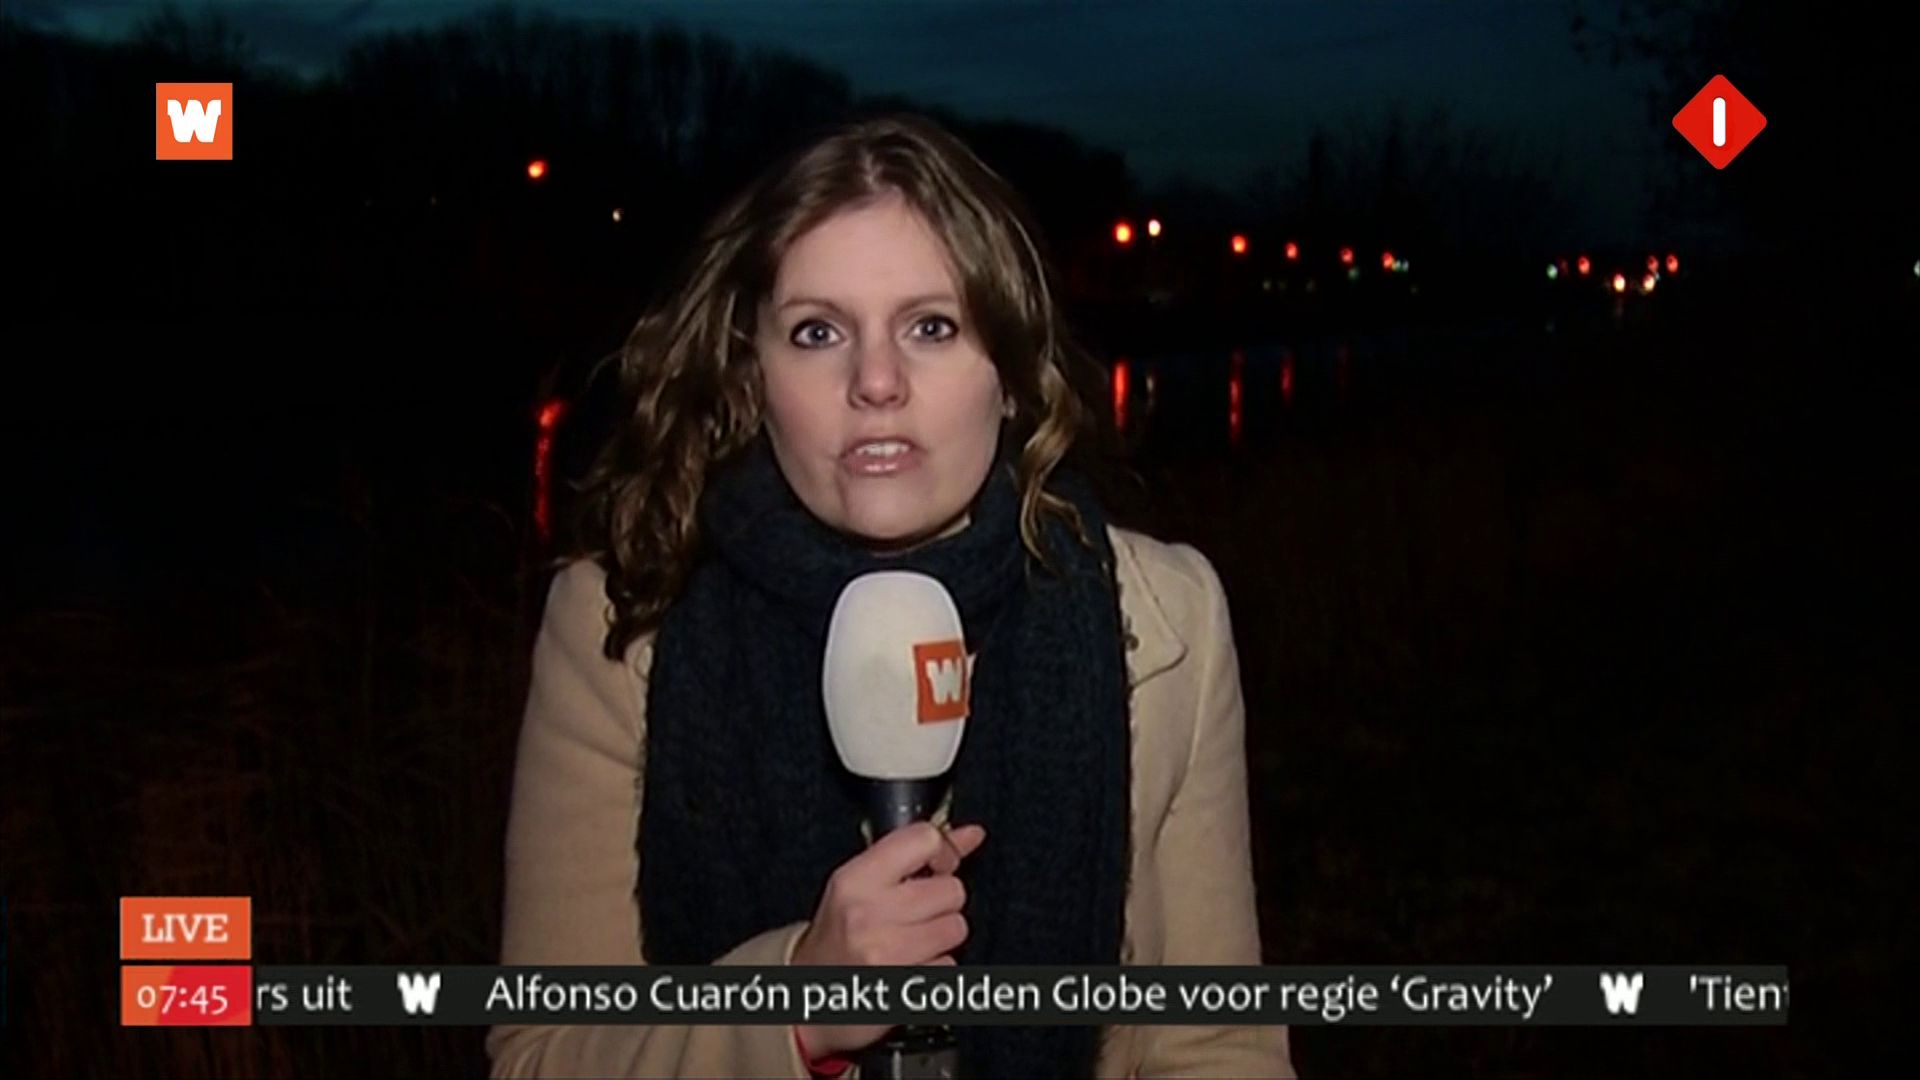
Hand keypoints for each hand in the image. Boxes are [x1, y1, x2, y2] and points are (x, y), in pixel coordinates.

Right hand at [790, 821, 985, 1059]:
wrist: (809, 996)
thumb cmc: (837, 936)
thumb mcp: (863, 886)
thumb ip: (917, 855)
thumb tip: (972, 834)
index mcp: (855, 880)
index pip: (924, 840)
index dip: (943, 851)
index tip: (938, 866)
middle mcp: (868, 915)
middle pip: (951, 890)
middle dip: (941, 902)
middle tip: (914, 913)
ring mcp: (886, 956)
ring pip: (956, 929)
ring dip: (942, 936)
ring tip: (911, 940)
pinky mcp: (903, 988)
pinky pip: (950, 966)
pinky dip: (937, 968)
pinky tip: (911, 966)